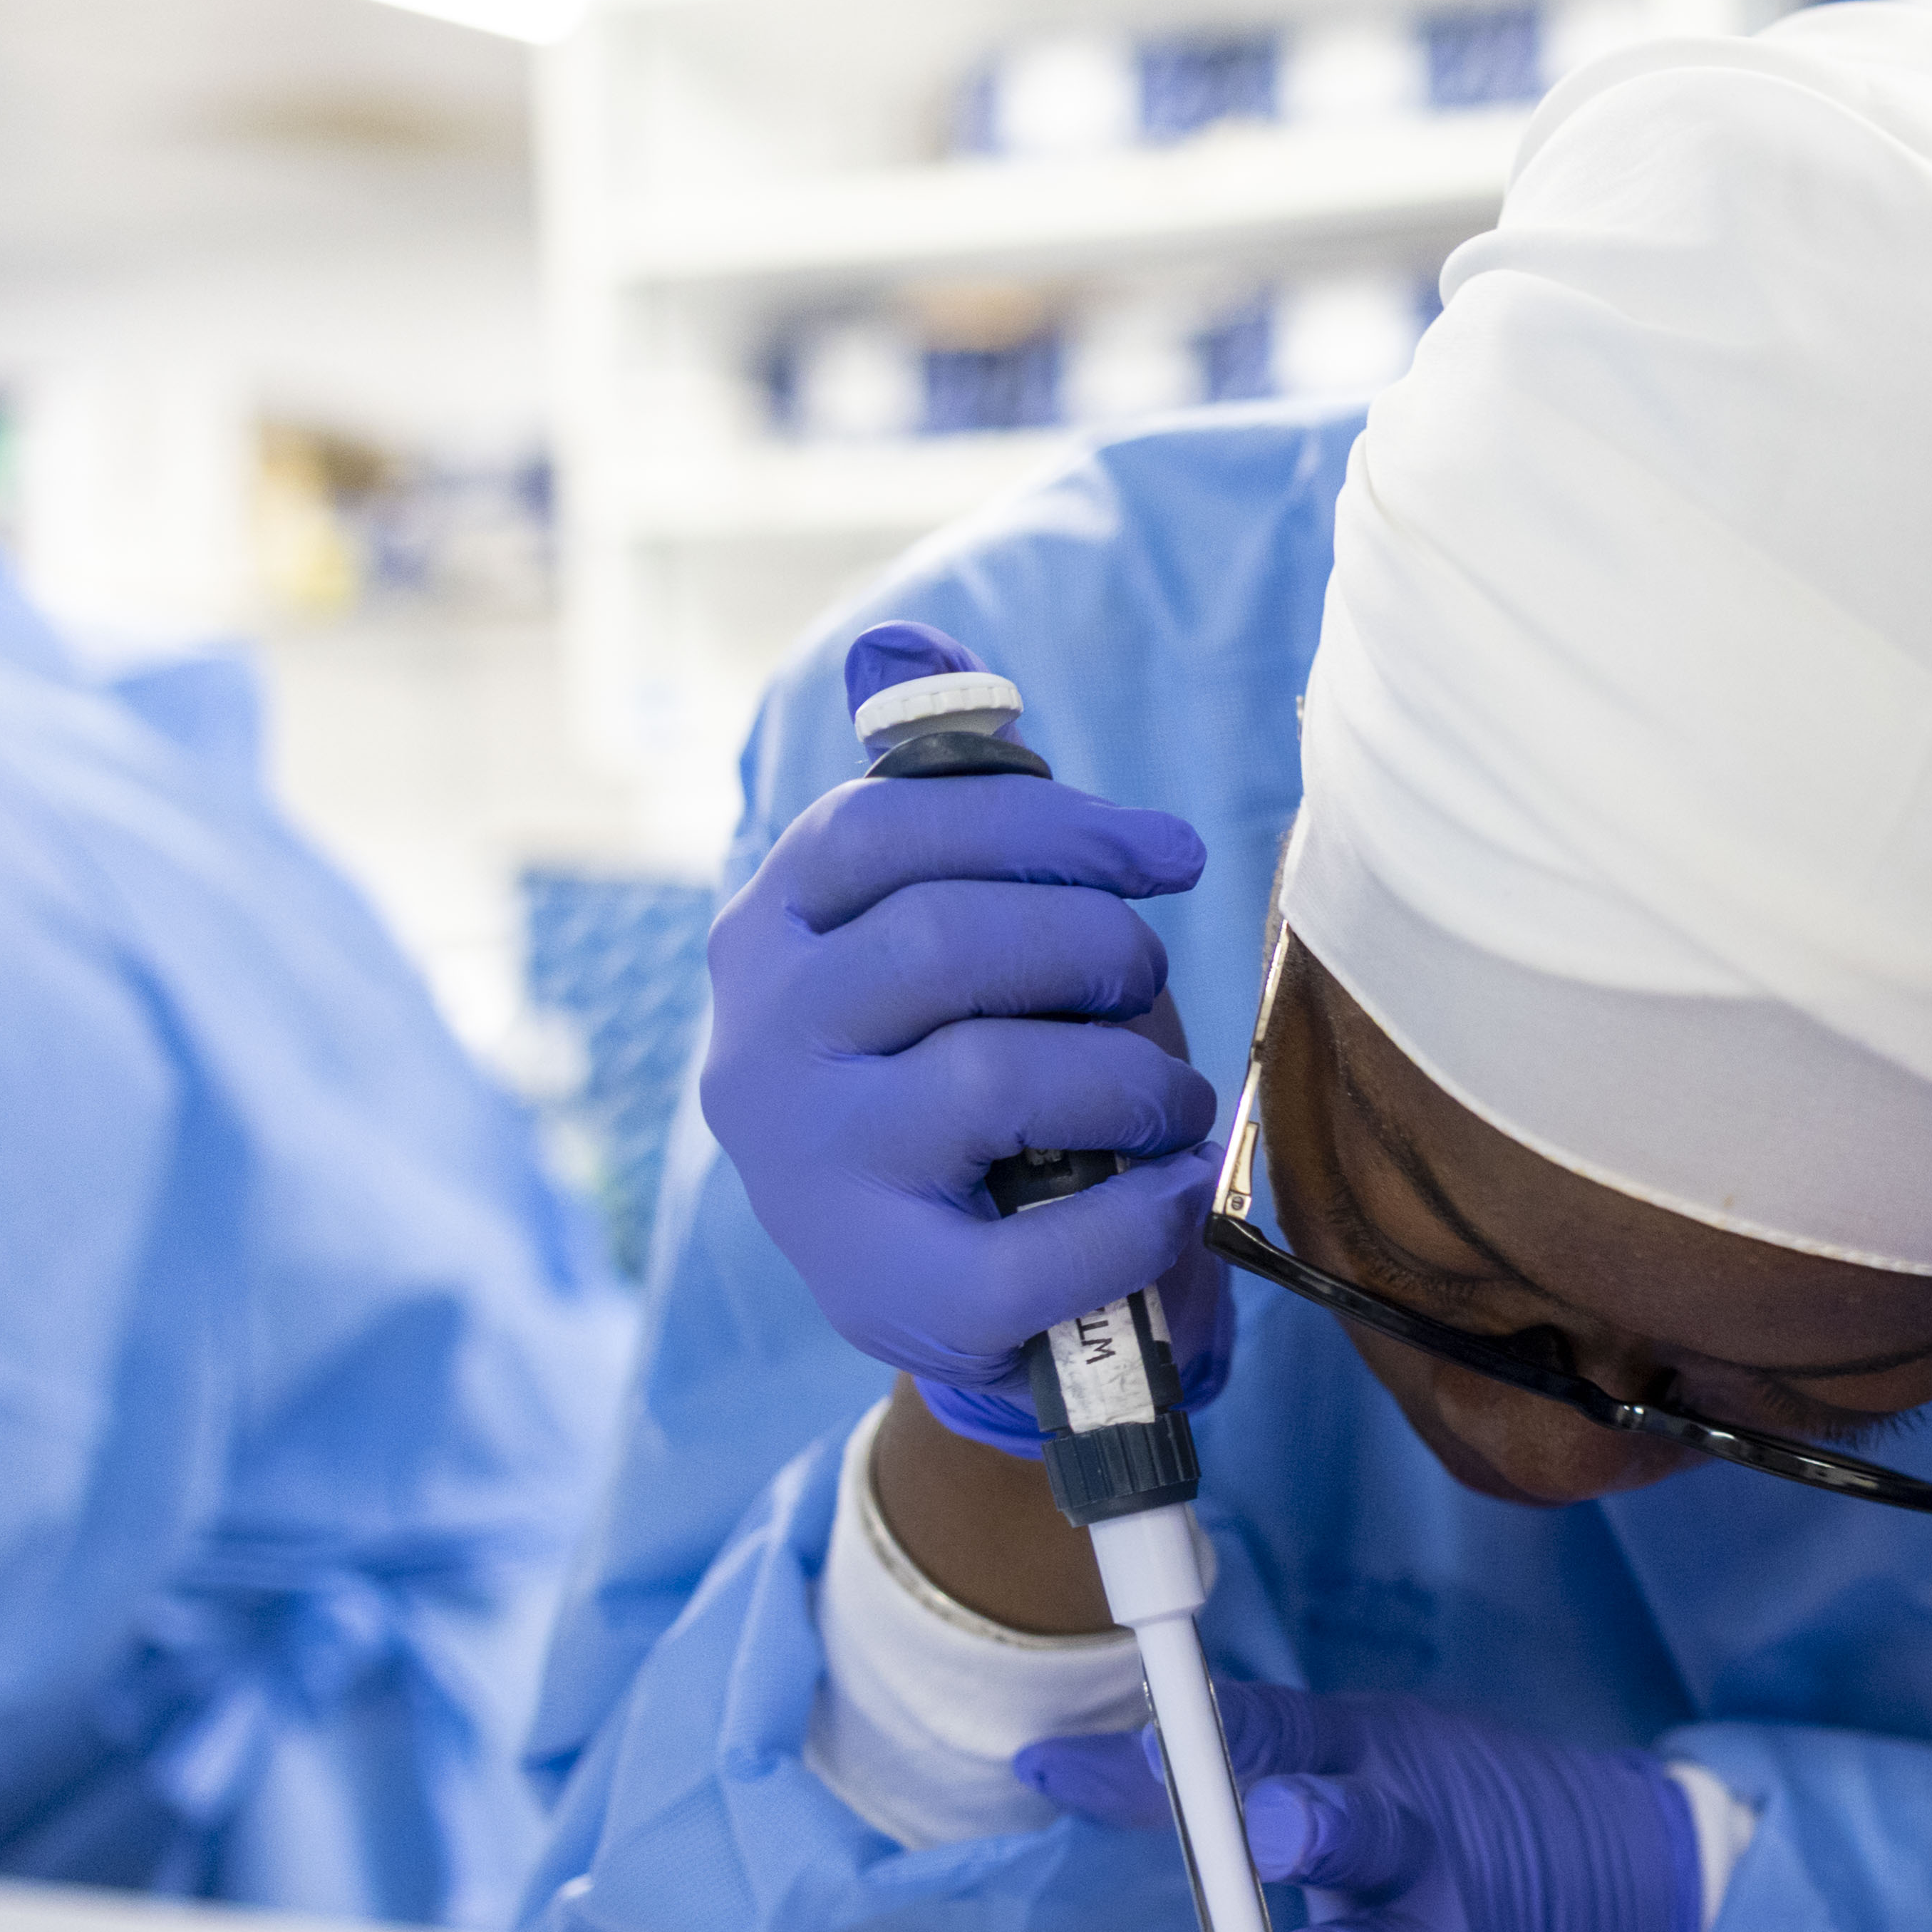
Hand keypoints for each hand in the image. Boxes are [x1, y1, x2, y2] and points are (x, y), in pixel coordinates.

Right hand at [700, 675, 1232, 1449]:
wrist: (938, 1291)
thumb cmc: (955, 1079)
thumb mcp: (924, 938)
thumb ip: (932, 802)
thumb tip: (908, 638)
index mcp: (767, 937)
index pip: (889, 827)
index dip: (1051, 822)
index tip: (1170, 852)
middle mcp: (761, 1049)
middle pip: (948, 938)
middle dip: (1096, 947)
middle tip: (1149, 986)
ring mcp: (814, 1176)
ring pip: (994, 1073)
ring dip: (1130, 1074)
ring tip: (1166, 1101)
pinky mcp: (893, 1293)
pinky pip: (1043, 1243)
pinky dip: (1142, 1212)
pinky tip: (1169, 1194)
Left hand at [1017, 1685, 1699, 1931]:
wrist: (1634, 1912)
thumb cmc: (1434, 1833)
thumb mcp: (1344, 1770)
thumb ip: (1200, 1779)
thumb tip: (1043, 1764)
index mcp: (1385, 1764)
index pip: (1303, 1732)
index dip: (1235, 1734)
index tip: (1161, 1737)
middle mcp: (1425, 1859)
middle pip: (1374, 1836)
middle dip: (1320, 1829)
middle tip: (1274, 1826)